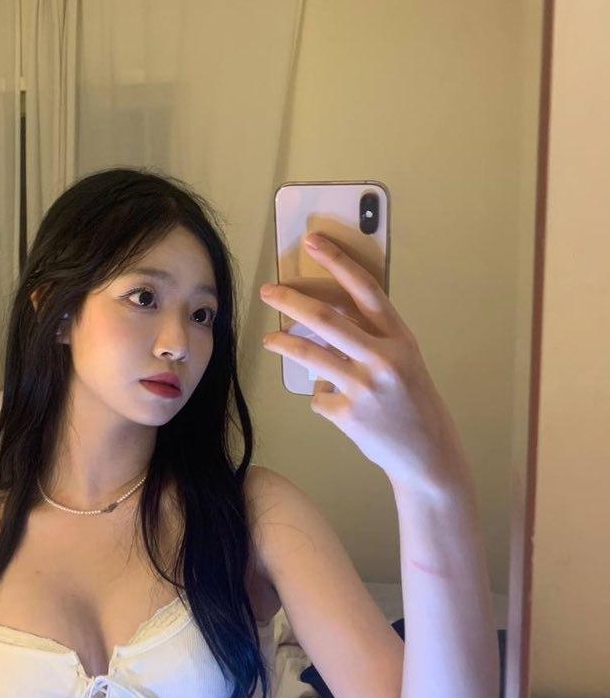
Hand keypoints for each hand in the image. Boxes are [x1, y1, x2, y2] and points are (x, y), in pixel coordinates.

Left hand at [259, 232, 468, 496]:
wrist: (428, 455)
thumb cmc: (412, 402)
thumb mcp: (404, 361)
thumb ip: (371, 338)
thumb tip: (322, 321)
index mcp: (401, 338)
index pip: (365, 289)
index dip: (337, 262)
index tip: (313, 242)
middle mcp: (384, 358)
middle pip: (326, 319)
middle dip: (291, 301)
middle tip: (268, 291)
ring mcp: (365, 388)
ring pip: (310, 356)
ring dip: (283, 344)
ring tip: (269, 339)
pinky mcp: (349, 415)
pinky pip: (318, 397)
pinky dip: (322, 398)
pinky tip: (338, 406)